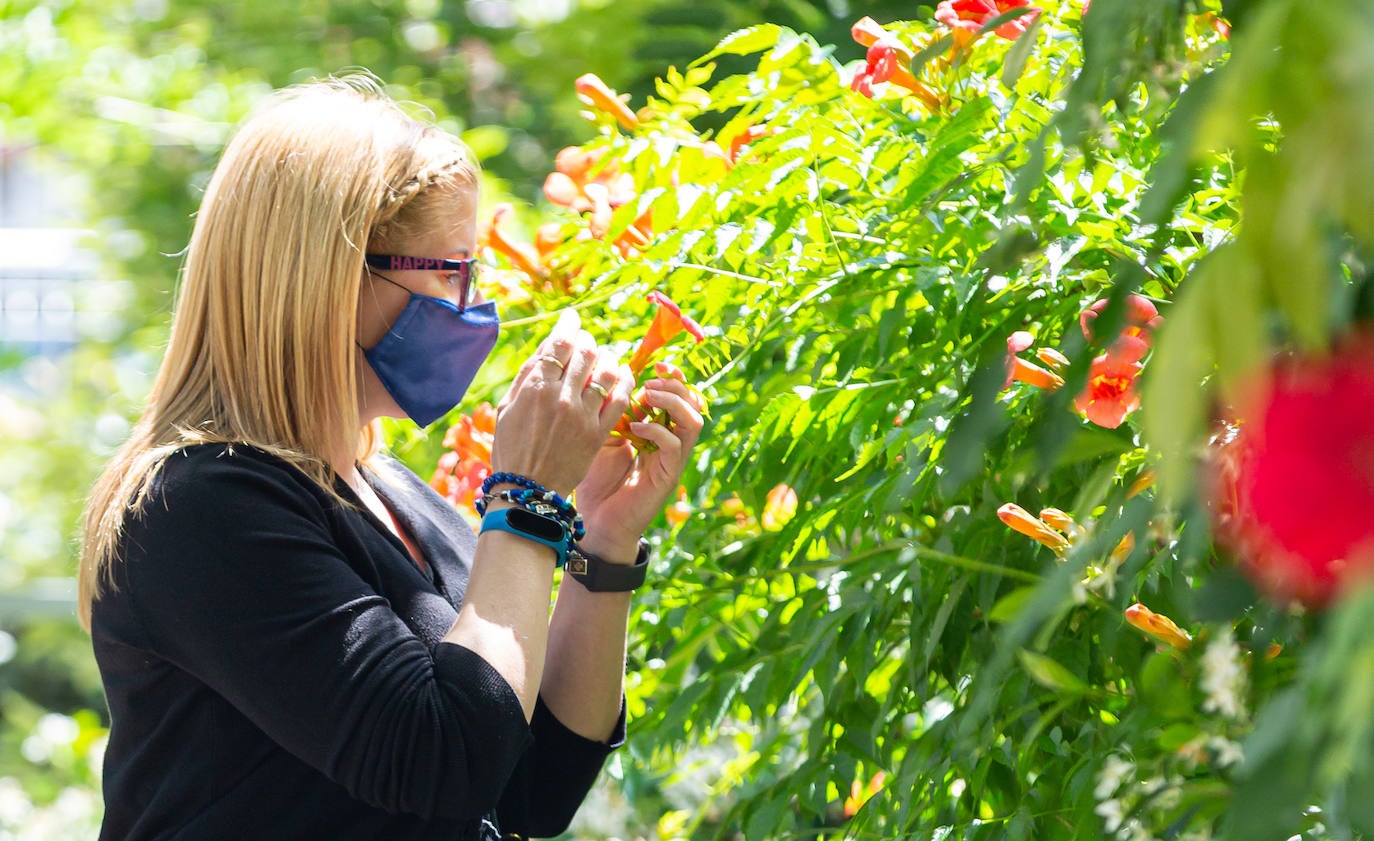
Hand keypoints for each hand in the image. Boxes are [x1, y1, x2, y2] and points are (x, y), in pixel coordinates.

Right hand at [490, 310, 632, 495]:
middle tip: (586, 341)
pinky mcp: (599, 433)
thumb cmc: (511, 447)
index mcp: (535, 388)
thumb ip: (528, 374)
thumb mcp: (507, 407)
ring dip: (608, 357)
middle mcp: (562, 398)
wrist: (528, 489)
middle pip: (585, 352)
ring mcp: (583, 415)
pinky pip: (621, 398)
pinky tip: (623, 373)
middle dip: (587, 340)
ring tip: (604, 357)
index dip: (568, 325)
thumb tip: (548, 345)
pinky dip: (625, 380)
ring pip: (607, 371)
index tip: (572, 319)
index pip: (559, 343)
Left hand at [575, 361, 705, 556]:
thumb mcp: (601, 437)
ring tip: (647, 396)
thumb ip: (611, 412)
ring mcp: (672, 460)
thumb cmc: (596, 480)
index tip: (657, 364)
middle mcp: (672, 443)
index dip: (674, 377)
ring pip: (693, 421)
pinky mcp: (667, 476)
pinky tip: (636, 427)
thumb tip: (610, 379)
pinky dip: (657, 430)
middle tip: (652, 380)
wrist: (597, 522)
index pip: (680, 397)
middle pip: (694, 404)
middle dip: (676, 385)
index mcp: (660, 431)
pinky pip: (674, 445)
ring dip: (672, 403)